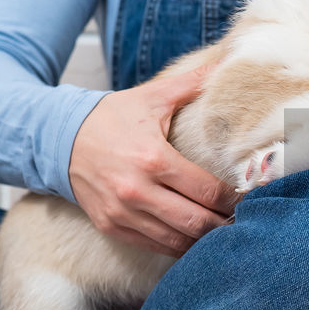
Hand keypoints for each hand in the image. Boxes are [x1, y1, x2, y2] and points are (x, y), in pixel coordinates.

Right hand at [68, 65, 237, 255]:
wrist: (58, 138)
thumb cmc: (111, 117)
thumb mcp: (152, 97)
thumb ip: (192, 82)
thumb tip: (225, 63)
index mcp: (153, 158)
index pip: (207, 190)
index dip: (234, 198)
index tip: (250, 196)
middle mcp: (137, 190)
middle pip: (196, 221)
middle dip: (225, 223)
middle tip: (244, 219)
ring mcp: (122, 213)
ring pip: (177, 240)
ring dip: (204, 239)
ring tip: (225, 230)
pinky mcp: (112, 226)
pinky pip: (155, 246)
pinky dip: (179, 246)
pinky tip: (196, 238)